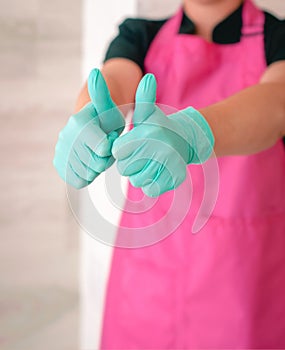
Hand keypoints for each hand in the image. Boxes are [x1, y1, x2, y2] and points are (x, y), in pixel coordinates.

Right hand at [53, 69, 124, 188]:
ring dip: (97, 167)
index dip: (111, 147)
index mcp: (79, 123)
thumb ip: (103, 95)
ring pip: (88, 173)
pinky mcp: (60, 164)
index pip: (103, 149)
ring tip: (97, 154)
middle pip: (95, 163)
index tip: (109, 138)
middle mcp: (66, 137)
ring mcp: (61, 151)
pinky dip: (88, 175)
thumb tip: (95, 73)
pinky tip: (90, 163)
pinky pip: (78, 179)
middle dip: (105, 158)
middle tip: (104, 148)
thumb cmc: (106, 119)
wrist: (92, 129)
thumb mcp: (110, 107)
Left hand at [112, 74, 213, 196]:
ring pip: (137, 180)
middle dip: (130, 162)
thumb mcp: (148, 113)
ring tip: (151, 161)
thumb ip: (143, 98)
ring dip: (140, 173)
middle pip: (125, 168)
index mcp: (147, 134)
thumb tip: (148, 78)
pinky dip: (151, 183)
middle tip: (143, 152)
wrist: (186, 141)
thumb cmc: (159, 127)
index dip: (122, 149)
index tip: (132, 143)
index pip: (116, 152)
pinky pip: (150, 189)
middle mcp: (159, 150)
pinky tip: (158, 171)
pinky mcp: (174, 180)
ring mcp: (168, 167)